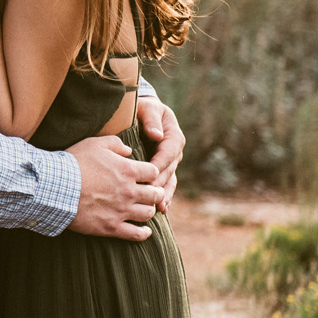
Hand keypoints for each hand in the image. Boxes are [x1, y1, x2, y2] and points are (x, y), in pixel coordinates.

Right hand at [67, 134, 162, 240]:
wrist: (55, 187)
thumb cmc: (73, 163)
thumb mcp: (94, 144)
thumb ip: (115, 144)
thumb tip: (129, 151)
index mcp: (127, 170)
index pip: (153, 172)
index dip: (150, 173)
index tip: (145, 175)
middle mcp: (129, 191)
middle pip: (155, 194)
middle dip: (155, 192)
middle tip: (150, 193)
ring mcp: (121, 211)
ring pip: (148, 213)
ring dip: (148, 210)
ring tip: (144, 208)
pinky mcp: (111, 227)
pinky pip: (136, 234)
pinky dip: (144, 233)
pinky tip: (145, 231)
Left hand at [134, 96, 183, 212]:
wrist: (143, 113)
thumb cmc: (143, 109)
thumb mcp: (147, 108)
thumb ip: (151, 119)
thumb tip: (157, 135)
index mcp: (174, 137)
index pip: (168, 154)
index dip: (159, 166)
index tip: (150, 177)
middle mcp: (175, 153)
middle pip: (169, 171)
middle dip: (160, 184)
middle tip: (149, 197)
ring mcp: (171, 164)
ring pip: (170, 182)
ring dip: (165, 195)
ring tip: (159, 208)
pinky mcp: (165, 171)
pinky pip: (167, 185)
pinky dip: (165, 197)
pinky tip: (161, 209)